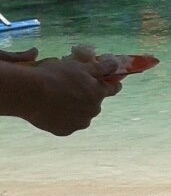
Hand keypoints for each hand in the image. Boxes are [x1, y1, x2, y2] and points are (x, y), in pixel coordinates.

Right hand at [0, 50, 122, 135]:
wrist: (30, 94)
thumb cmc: (55, 76)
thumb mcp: (79, 66)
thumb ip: (101, 67)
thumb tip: (116, 64)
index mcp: (98, 93)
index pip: (113, 88)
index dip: (111, 84)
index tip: (107, 81)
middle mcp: (93, 110)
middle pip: (94, 102)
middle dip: (87, 96)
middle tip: (70, 88)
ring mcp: (79, 122)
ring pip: (81, 114)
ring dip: (75, 108)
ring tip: (58, 100)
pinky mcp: (65, 131)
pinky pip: (67, 123)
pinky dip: (62, 118)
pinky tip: (51, 110)